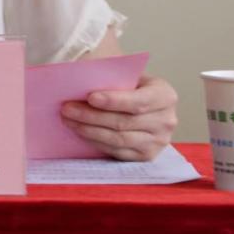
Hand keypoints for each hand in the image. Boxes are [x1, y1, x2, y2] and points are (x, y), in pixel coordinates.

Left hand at [60, 74, 177, 160]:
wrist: (145, 105)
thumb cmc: (133, 87)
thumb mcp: (131, 76)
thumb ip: (114, 77)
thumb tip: (81, 77)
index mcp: (165, 96)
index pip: (138, 101)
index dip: (114, 100)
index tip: (90, 97)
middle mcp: (166, 121)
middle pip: (124, 122)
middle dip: (92, 116)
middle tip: (67, 109)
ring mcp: (158, 142)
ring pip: (118, 139)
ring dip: (89, 130)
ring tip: (69, 120)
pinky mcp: (146, 157)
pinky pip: (117, 152)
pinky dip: (96, 142)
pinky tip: (81, 132)